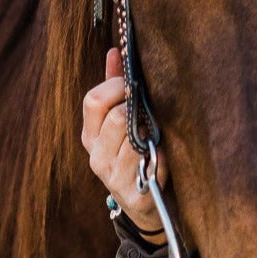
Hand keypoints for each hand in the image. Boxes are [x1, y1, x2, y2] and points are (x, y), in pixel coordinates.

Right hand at [80, 47, 168, 236]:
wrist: (150, 206)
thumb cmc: (138, 155)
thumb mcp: (122, 124)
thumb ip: (116, 87)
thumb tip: (115, 51)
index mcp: (90, 136)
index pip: (94, 101)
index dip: (117, 86)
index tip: (135, 84)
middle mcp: (97, 157)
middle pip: (116, 117)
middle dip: (138, 109)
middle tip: (151, 111)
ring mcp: (113, 178)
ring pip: (135, 139)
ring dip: (152, 133)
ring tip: (158, 134)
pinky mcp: (135, 196)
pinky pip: (153, 162)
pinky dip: (163, 155)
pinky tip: (166, 155)